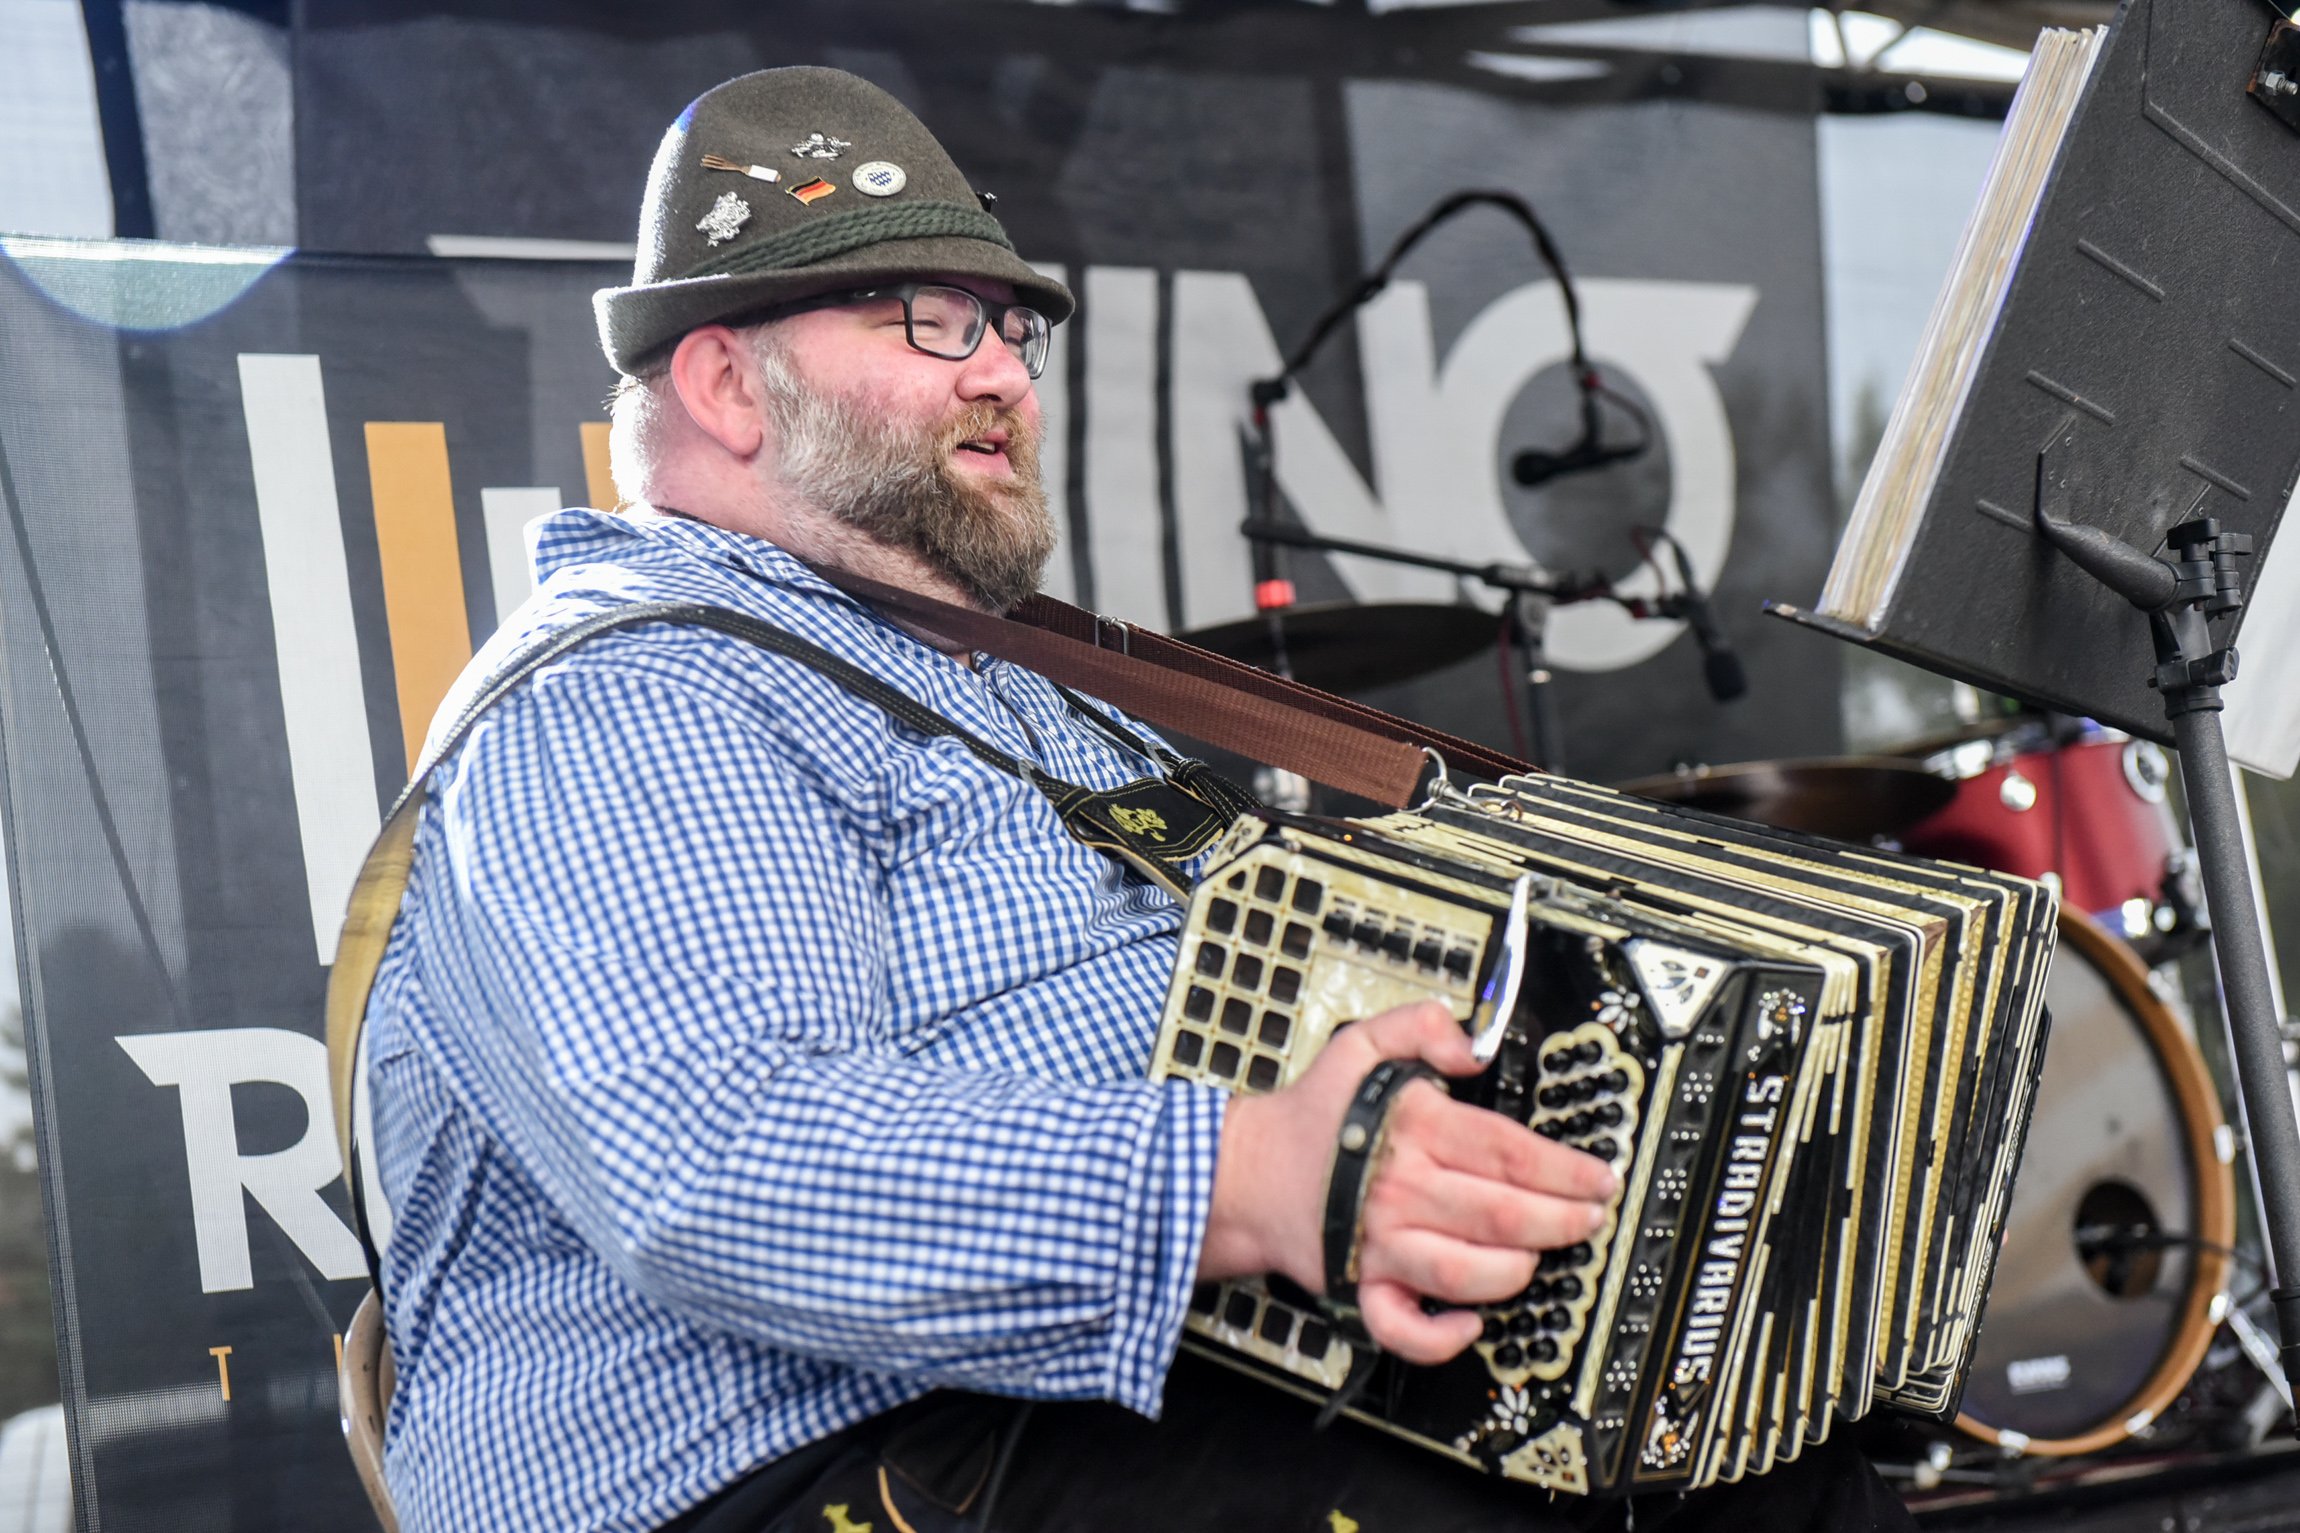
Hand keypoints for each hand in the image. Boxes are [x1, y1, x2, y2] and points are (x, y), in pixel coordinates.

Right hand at [1198, 999, 1619, 1364]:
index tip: (1600, 1178)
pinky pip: (1401, 1325)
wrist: (1247, 1172)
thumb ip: (1421, 1026)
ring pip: (1464, 1270)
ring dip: (1514, 1271)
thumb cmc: (1314, 1117)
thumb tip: (1473, 1044)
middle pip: (1501, 1214)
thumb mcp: (1362, 1044)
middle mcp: (1400, 1188)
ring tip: (1538, 1257)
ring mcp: (1381, 1242)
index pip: (1508, 1151)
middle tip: (1589, 1219)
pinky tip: (1469, 1324)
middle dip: (1561, 1220)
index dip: (1565, 1168)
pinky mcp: (1360, 1284)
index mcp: (1412, 1127)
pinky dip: (1438, 1336)